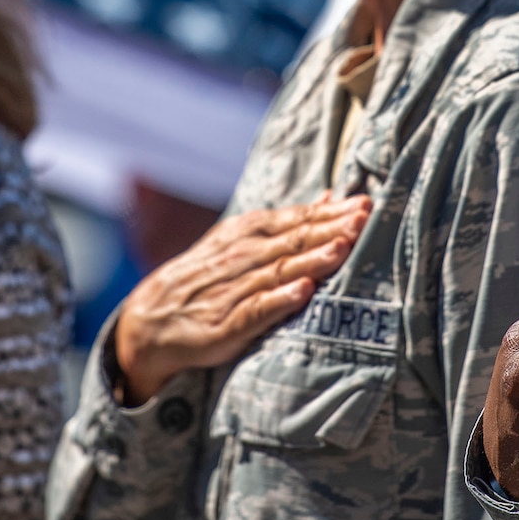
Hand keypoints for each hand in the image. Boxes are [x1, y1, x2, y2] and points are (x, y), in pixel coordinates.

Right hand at [113, 192, 370, 404]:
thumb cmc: (210, 276)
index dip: (332, 213)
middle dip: (331, 230)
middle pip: (295, 241)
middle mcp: (244, 255)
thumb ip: (290, 222)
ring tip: (341, 250)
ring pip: (280, 271)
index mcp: (249, 232)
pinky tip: (302, 293)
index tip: (364, 205)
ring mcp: (235, 288)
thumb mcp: (244, 239)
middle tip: (363, 220)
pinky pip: (257, 309)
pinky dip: (279, 300)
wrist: (154, 317)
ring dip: (311, 260)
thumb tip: (332, 197)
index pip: (298, 219)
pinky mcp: (228, 323)